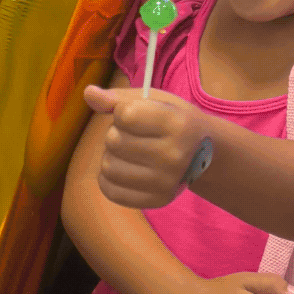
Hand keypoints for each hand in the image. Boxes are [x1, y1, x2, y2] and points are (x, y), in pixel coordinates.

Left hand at [82, 83, 212, 207]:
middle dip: (116, 133)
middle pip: (113, 141)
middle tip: (134, 135)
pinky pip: (110, 190)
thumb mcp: (154, 100)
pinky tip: (126, 169)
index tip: (136, 115)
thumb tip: (88, 93)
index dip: (122, 112)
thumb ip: (118, 98)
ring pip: (108, 167)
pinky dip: (109, 179)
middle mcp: (175, 155)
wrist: (204, 153)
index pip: (124, 115)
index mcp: (178, 124)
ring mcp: (166, 182)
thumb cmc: (172, 120)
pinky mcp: (157, 200)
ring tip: (130, 152)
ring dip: (112, 156)